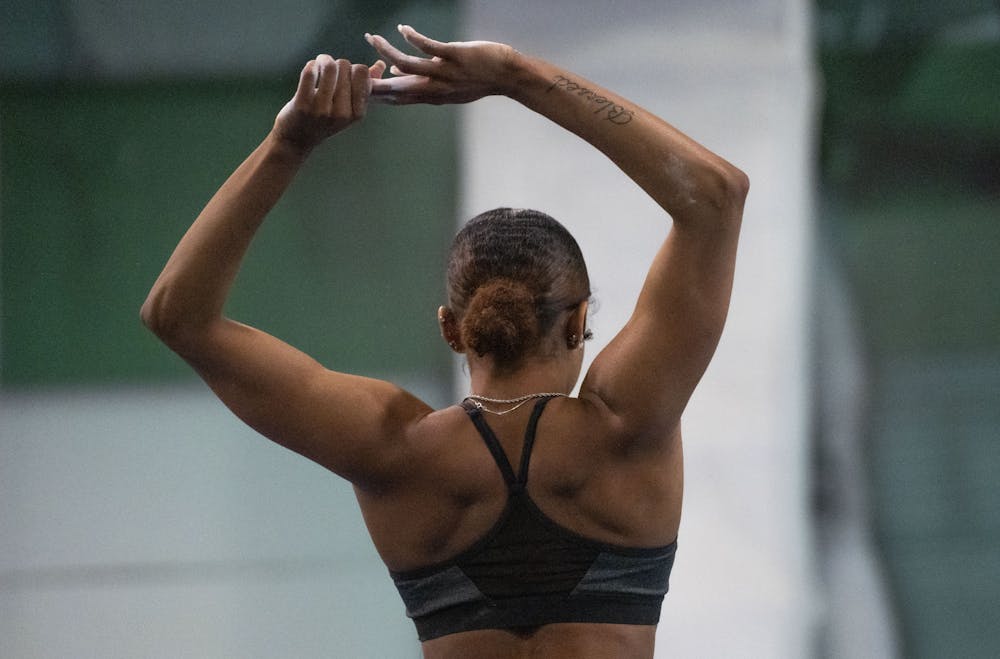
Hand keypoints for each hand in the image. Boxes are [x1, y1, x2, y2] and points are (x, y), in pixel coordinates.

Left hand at [272, 55, 386, 150]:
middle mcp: (342, 113)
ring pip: (329, 66)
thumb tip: (381, 64)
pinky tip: (311, 70)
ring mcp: (322, 110)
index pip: (362, 72)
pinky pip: (310, 72)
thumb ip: (364, 87)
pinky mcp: (302, 105)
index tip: (344, 77)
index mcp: (357, 113)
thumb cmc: (325, 119)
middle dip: (337, 64)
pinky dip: (311, 65)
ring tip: (319, 65)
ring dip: (323, 59)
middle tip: (328, 72)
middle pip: (345, 65)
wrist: (297, 139)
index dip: (352, 68)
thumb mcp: (348, 108)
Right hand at [365, 25, 516, 104]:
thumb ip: (423, 82)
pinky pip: (429, 47)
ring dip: (387, 52)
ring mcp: (445, 72)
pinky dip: (413, 37)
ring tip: (372, 39)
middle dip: (376, 79)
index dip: (379, 93)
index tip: (359, 89)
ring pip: (408, 65)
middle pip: (398, 87)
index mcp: (433, 95)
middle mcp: (436, 87)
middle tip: (353, 71)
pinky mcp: (455, 56)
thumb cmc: (480, 79)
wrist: (509, 77)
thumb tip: (398, 73)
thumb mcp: (450, 87)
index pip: (399, 97)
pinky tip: (402, 29)